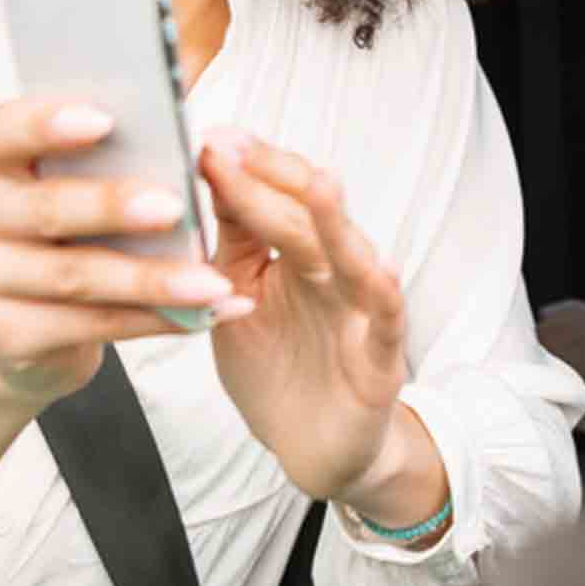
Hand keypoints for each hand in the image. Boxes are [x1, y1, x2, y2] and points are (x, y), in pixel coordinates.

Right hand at [0, 97, 246, 409]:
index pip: (4, 131)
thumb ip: (116, 146)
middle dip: (113, 206)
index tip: (104, 121)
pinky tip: (203, 314)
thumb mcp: (78, 184)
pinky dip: (153, 321)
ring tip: (211, 280)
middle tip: (175, 207)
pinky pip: (87, 325)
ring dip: (152, 279)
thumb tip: (186, 92)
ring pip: (72, 276)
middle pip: (44, 209)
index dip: (49, 125)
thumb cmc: (70, 236)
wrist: (25, 332)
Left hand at [198, 128, 445, 522]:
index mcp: (295, 253)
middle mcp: (332, 270)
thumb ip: (228, 244)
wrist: (314, 448)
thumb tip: (200, 174)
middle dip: (273, 178)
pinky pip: (384, 319)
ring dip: (336, 220)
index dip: (245, 168)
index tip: (209, 137)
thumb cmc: (277, 369)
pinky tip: (379, 270)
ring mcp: (359, 309)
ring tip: (321, 183)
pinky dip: (383, 293)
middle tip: (234, 147)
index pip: (274, 197)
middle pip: (307, 215)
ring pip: (352, 255)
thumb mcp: (236, 298)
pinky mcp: (379, 355)